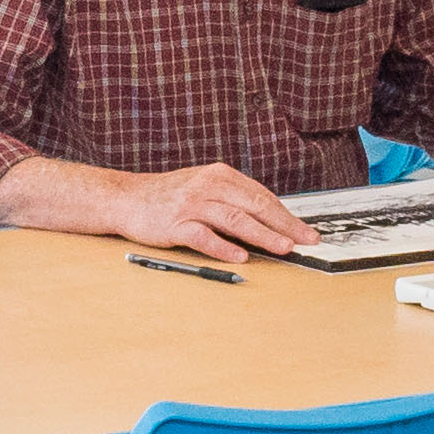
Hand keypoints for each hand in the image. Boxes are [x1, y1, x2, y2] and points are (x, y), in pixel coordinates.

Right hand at [116, 162, 315, 258]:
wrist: (126, 198)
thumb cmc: (169, 197)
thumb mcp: (204, 187)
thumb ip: (233, 200)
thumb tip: (270, 223)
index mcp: (220, 176)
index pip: (262, 196)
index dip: (287, 215)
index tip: (306, 232)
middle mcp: (208, 186)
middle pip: (254, 205)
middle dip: (284, 225)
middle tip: (306, 241)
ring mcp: (191, 205)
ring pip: (234, 219)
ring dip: (262, 235)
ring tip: (283, 248)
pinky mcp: (175, 225)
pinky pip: (203, 237)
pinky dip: (223, 248)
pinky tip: (240, 258)